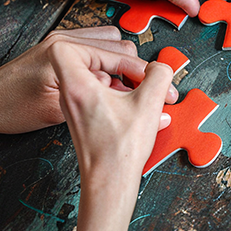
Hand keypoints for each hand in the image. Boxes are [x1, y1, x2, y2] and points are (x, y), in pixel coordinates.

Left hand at [0, 26, 174, 133]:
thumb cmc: (12, 108)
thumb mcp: (61, 111)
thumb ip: (107, 101)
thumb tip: (151, 105)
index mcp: (67, 49)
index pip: (121, 57)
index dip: (145, 78)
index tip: (164, 94)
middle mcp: (66, 38)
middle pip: (121, 47)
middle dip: (139, 72)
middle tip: (155, 96)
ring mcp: (63, 41)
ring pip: (112, 48)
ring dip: (124, 70)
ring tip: (134, 95)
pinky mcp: (61, 49)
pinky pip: (97, 53)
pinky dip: (109, 69)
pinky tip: (112, 92)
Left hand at [51, 38, 176, 230]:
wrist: (109, 184)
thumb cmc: (121, 148)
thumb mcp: (149, 103)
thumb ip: (159, 76)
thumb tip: (161, 67)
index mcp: (77, 85)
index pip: (69, 48)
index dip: (98, 47)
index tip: (122, 58)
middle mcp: (70, 95)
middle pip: (90, 61)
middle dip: (122, 65)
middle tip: (146, 76)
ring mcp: (75, 108)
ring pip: (98, 80)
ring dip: (126, 82)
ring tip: (152, 95)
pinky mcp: (85, 120)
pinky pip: (102, 96)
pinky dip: (123, 97)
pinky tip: (149, 112)